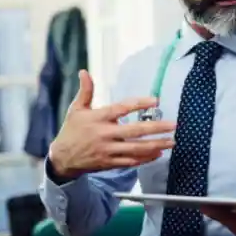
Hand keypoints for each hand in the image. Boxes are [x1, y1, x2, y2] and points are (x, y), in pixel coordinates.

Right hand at [48, 70, 175, 178]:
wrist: (61, 158)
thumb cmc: (71, 130)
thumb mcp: (76, 109)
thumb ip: (85, 91)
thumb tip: (84, 72)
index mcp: (98, 118)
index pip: (122, 108)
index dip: (139, 104)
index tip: (156, 101)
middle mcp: (105, 134)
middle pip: (134, 131)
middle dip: (156, 128)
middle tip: (173, 125)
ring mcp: (108, 150)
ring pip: (136, 149)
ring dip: (156, 145)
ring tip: (172, 142)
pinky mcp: (109, 163)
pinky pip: (131, 162)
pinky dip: (145, 158)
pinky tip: (158, 154)